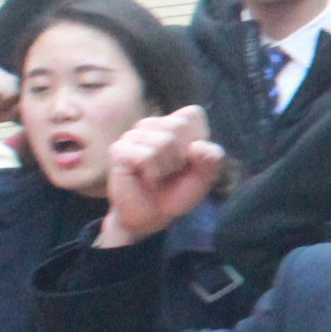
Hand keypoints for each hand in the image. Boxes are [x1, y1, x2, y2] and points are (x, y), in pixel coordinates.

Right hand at [98, 107, 222, 246]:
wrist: (151, 217)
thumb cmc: (176, 192)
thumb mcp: (205, 176)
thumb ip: (212, 159)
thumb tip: (196, 147)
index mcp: (174, 123)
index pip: (193, 114)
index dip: (198, 138)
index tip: (189, 159)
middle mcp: (151, 124)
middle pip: (178, 125)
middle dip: (182, 156)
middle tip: (171, 171)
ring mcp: (132, 136)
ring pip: (163, 141)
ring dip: (166, 167)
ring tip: (157, 176)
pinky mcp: (118, 150)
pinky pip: (146, 156)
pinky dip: (153, 174)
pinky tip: (146, 179)